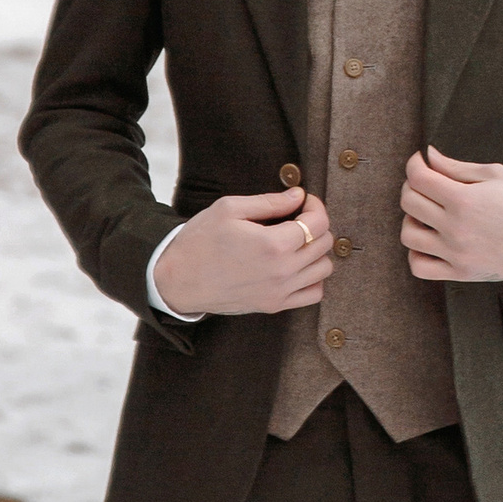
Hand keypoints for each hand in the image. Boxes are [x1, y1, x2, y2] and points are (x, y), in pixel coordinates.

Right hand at [154, 187, 330, 317]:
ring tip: (297, 241)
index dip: (315, 205)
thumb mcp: (229, 209)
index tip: (303, 200)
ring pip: (324, 268)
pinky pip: (314, 294)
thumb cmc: (199, 241)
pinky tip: (297, 266)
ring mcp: (279, 292)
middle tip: (297, 217)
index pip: (318, 222)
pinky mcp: (274, 305)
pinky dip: (313, 278)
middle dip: (316, 224)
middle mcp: (282, 271)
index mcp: (272, 244)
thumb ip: (270, 202)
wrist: (178, 279)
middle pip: (324, 243)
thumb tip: (298, 195)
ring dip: (316, 251)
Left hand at [399, 148, 502, 283]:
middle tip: (426, 183)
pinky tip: (429, 240)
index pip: (419, 178)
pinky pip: (420, 267)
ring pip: (408, 235)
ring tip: (428, 213)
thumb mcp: (496, 175)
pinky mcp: (461, 273)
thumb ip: (456, 167)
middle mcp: (456, 228)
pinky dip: (417, 253)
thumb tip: (429, 156)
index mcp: (465, 200)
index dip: (414, 164)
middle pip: (409, 203)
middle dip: (412, 186)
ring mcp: (457, 253)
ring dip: (412, 219)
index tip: (421, 162)